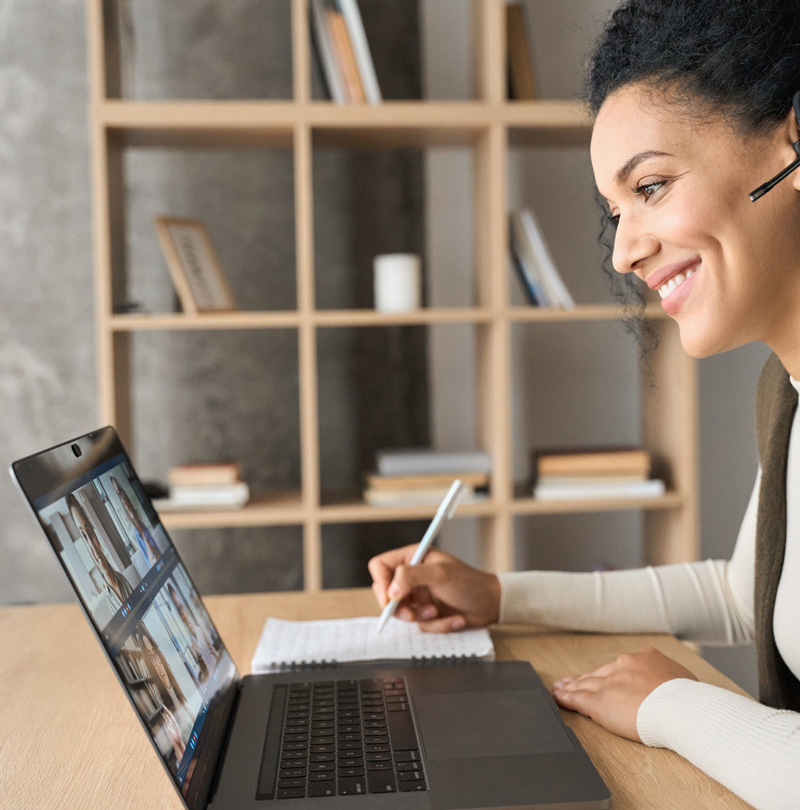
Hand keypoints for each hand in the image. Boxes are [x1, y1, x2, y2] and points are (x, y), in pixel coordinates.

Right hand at [368, 545, 500, 632]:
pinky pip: (419, 624)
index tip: (390, 599)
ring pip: (402, 613)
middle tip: (411, 615)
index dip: (381, 583)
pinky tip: (453, 619)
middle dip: (399, 608)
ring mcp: (418, 595)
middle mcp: (412, 576)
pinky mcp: (426, 612)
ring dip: (421, 617)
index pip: (381, 566)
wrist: (491, 604)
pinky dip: (436, 625)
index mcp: (413, 558)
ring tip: (437, 612)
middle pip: (386, 593)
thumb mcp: (440, 574)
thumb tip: (391, 590)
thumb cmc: (469, 583)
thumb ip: (412, 576)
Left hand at [552, 646, 697, 741]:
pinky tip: (558, 697)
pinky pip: (577, 698)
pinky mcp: (599, 701)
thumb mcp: (681, 679)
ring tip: (560, 688)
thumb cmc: (689, 699)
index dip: (608, 674)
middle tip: (570, 681)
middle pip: (599, 674)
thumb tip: (671, 685)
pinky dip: (565, 697)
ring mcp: (609, 682)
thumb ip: (667, 679)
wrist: (681, 708)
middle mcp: (622, 666)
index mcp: (643, 658)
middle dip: (585, 678)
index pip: (620, 667)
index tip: (600, 677)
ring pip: (585, 684)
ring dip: (571, 686)